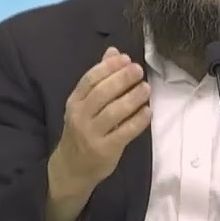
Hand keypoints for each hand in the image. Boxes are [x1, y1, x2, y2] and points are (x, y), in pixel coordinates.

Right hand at [50, 47, 150, 193]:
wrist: (72, 169)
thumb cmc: (82, 131)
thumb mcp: (84, 105)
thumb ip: (100, 78)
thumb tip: (114, 51)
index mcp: (74, 102)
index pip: (90, 80)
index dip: (108, 67)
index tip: (125, 58)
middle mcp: (80, 116)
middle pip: (102, 93)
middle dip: (122, 79)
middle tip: (138, 71)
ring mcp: (91, 134)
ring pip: (114, 112)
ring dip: (132, 98)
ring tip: (146, 88)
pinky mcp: (105, 150)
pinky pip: (124, 133)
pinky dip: (138, 121)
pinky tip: (148, 112)